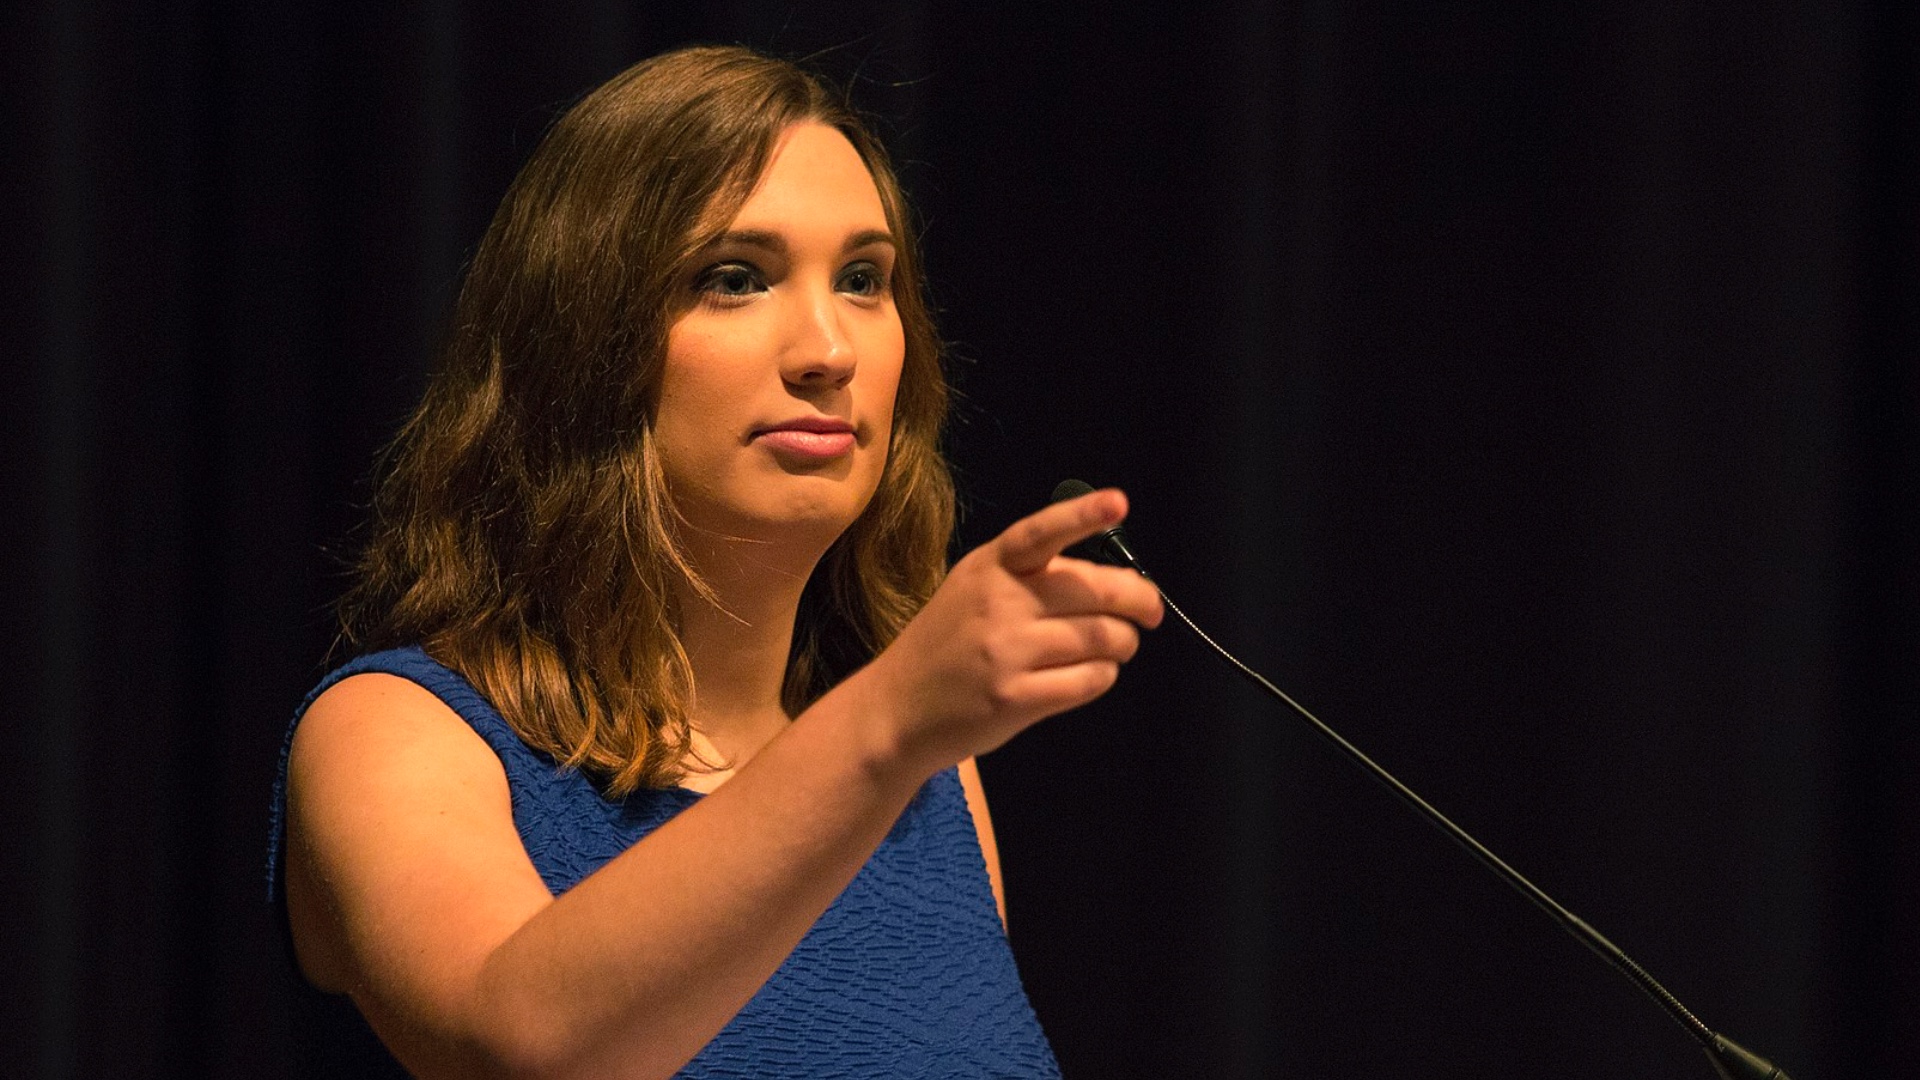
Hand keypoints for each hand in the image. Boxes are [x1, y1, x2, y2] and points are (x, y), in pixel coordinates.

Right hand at [860, 487, 1164, 772]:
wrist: (897, 708)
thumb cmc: (948, 644)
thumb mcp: (974, 591)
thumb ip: (1034, 577)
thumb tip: (1119, 581)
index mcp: (990, 567)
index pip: (1041, 533)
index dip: (1082, 515)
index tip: (1118, 503)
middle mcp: (998, 603)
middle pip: (1093, 591)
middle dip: (1139, 601)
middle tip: (1151, 613)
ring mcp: (1006, 652)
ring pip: (1101, 638)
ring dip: (1123, 644)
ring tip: (1118, 647)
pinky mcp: (1016, 699)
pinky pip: (1089, 681)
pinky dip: (1103, 676)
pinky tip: (1091, 674)